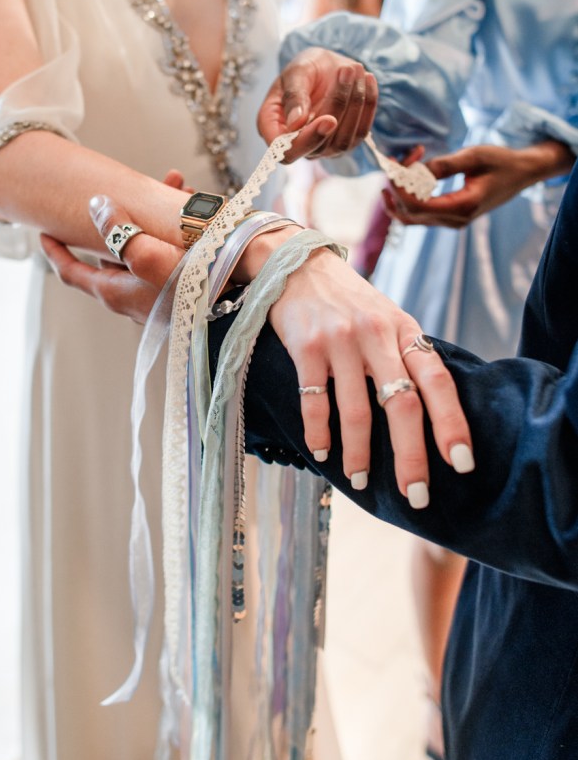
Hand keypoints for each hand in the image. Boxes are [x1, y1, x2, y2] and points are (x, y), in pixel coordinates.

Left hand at [41, 193, 183, 324]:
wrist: (245, 307)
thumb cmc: (196, 288)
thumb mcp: (149, 256)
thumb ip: (118, 231)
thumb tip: (96, 206)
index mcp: (116, 292)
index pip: (72, 272)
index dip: (55, 251)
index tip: (43, 232)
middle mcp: (134, 295)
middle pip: (115, 251)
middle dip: (126, 215)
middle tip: (141, 185)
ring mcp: (160, 294)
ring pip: (148, 246)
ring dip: (157, 216)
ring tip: (180, 186)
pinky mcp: (185, 290)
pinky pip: (173, 254)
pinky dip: (178, 230)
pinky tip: (197, 209)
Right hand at [257, 47, 377, 162]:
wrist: (324, 67)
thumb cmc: (304, 68)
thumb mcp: (295, 72)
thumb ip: (293, 96)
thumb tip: (295, 123)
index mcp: (273, 128)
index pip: (287, 152)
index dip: (308, 141)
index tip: (329, 118)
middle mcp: (298, 144)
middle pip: (320, 146)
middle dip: (337, 107)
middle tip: (346, 70)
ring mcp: (323, 147)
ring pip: (343, 141)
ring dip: (354, 103)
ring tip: (354, 68)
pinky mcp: (346, 141)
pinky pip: (361, 132)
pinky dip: (368, 104)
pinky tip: (367, 79)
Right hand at [267, 247, 472, 505]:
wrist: (298, 265)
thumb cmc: (349, 301)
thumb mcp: (387, 318)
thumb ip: (406, 356)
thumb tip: (430, 413)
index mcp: (404, 330)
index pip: (437, 381)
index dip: (452, 423)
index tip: (461, 463)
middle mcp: (377, 335)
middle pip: (402, 404)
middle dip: (411, 455)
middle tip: (416, 495)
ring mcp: (341, 340)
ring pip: (356, 410)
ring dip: (359, 453)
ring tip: (361, 478)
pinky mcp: (306, 346)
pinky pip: (315, 400)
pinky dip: (319, 432)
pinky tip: (322, 451)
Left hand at [384, 141, 574, 227]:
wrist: (521, 173)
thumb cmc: (501, 161)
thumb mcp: (474, 156)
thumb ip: (444, 164)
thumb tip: (414, 171)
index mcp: (463, 206)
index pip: (418, 206)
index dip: (399, 188)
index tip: (393, 164)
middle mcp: (455, 220)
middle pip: (410, 214)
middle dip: (396, 188)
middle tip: (394, 161)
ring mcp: (452, 221)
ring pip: (411, 218)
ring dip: (399, 194)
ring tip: (397, 168)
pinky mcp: (450, 216)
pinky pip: (420, 214)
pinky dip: (408, 197)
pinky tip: (406, 178)